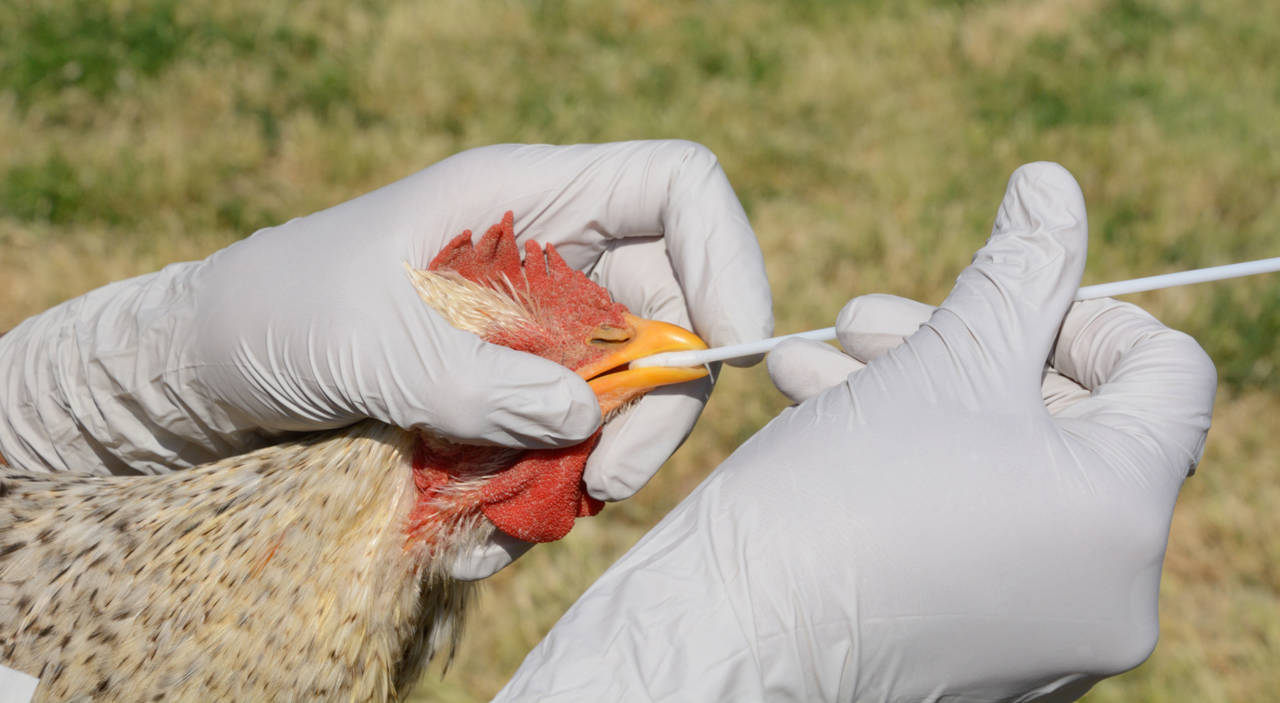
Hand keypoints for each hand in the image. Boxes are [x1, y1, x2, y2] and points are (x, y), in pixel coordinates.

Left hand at [0, 141, 772, 576]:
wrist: (210, 367)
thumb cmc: (275, 315)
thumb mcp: (368, 345)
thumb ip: (478, 386)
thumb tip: (586, 425)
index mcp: (527, 197)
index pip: (676, 189)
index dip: (726, 256)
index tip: (731, 349)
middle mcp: (550, 255)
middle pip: (671, 306)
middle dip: (660, 398)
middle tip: (611, 479)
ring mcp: (536, 326)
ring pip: (627, 387)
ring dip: (597, 458)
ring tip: (523, 513)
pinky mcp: (515, 388)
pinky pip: (571, 438)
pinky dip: (546, 486)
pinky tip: (484, 523)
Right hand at [494, 163, 1215, 700]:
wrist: (730, 636)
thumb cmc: (833, 500)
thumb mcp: (940, 359)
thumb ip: (1020, 267)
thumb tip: (1055, 185)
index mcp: (1122, 513)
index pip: (1169, 375)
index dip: (1085, 311)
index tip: (999, 300)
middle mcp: (1110, 588)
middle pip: (1071, 421)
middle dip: (963, 348)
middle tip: (868, 319)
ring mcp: (1051, 630)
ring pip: (1008, 472)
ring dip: (915, 397)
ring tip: (816, 363)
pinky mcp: (990, 647)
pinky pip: (978, 531)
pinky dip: (915, 468)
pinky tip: (821, 415)